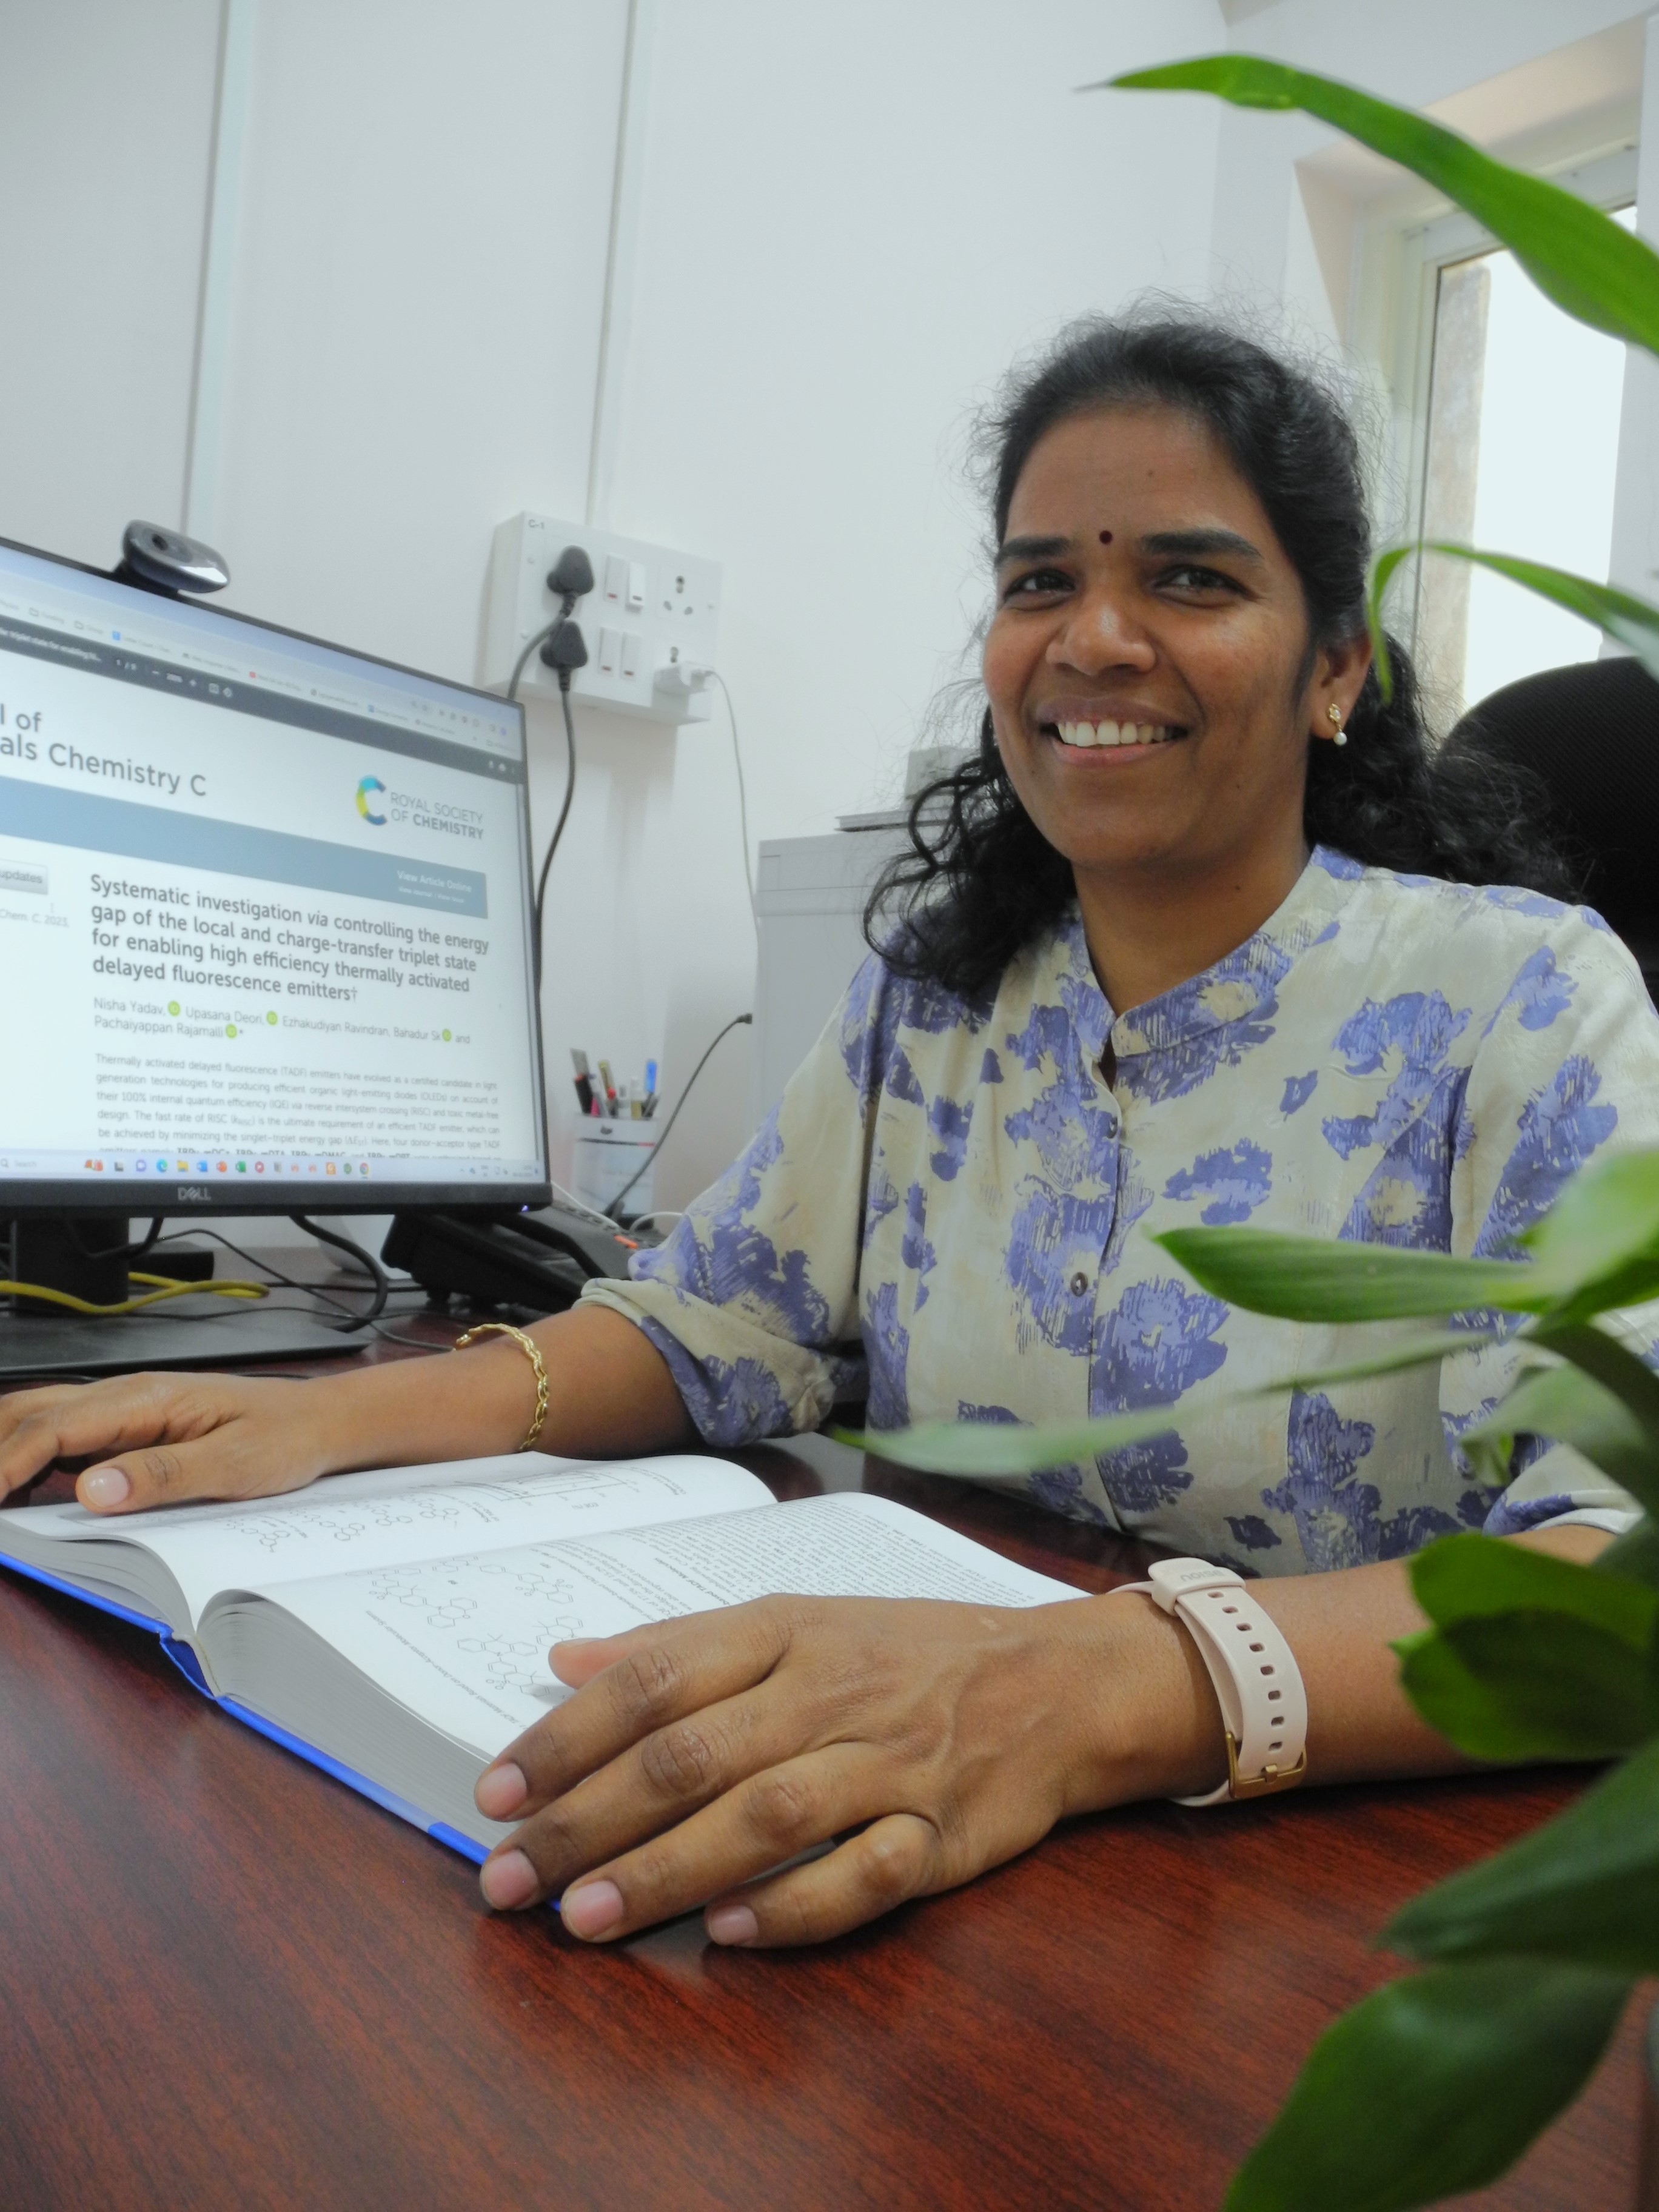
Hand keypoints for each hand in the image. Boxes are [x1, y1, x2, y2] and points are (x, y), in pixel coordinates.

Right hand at [0, 1371, 338, 1512]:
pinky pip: (63, 1439)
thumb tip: (92, 1491)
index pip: (54, 1426)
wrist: (315, 1422)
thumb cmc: (282, 1436)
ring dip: (5, 1450)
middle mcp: (126, 1398)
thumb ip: (163, 1475)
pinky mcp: (128, 1431)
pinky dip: (28, 1459)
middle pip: (31, 1414)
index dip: (8, 1462)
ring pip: (40, 1420)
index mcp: (146, 1399)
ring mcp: (123, 1413)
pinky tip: (16, 1488)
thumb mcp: (235, 1463)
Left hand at [472, 1591, 1223, 1946]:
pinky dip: (799, 1905)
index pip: (654, 1680)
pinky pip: (868, 1873)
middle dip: (588, 1820)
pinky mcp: (942, 1832)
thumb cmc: (909, 1652)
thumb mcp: (796, 1620)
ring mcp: (888, 1762)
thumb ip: (679, 1645)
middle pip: (692, 1754)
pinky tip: (732, 1934)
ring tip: (585, 1918)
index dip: (567, 1737)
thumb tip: (564, 1658)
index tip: (494, 1794)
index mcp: (784, 1632)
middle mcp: (829, 1691)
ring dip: (668, 1870)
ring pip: (766, 1814)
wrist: (1059, 1679)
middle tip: (508, 1879)